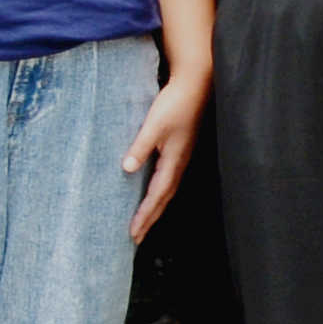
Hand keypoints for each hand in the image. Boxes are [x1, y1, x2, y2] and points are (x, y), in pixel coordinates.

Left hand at [123, 72, 204, 240]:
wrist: (196, 85)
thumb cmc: (176, 103)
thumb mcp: (154, 124)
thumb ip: (140, 146)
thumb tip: (126, 168)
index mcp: (173, 161)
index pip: (157, 195)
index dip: (145, 215)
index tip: (133, 234)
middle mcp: (179, 163)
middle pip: (164, 199)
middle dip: (150, 219)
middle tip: (137, 238)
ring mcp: (181, 157)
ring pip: (167, 191)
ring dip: (155, 209)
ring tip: (144, 223)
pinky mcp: (180, 149)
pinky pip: (168, 180)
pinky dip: (159, 194)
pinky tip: (153, 194)